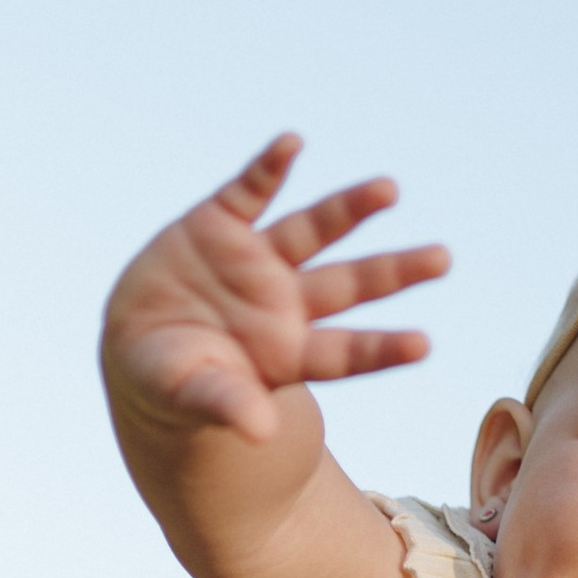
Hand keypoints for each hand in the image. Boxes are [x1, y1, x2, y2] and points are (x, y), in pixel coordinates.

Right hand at [102, 136, 448, 448]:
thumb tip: (261, 432)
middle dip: (393, 272)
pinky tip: (292, 144)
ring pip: (313, 229)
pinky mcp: (220, 224)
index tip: (424, 345)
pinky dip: (268, 168)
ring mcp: (256, 259)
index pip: (343, 352)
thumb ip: (226, 405)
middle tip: (443, 260)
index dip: (381, 349)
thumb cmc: (172, 384)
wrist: (135, 341)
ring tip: (389, 190)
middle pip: (349, 285)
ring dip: (348, 208)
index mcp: (284, 353)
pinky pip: (249, 190)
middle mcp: (283, 302)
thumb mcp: (192, 396)